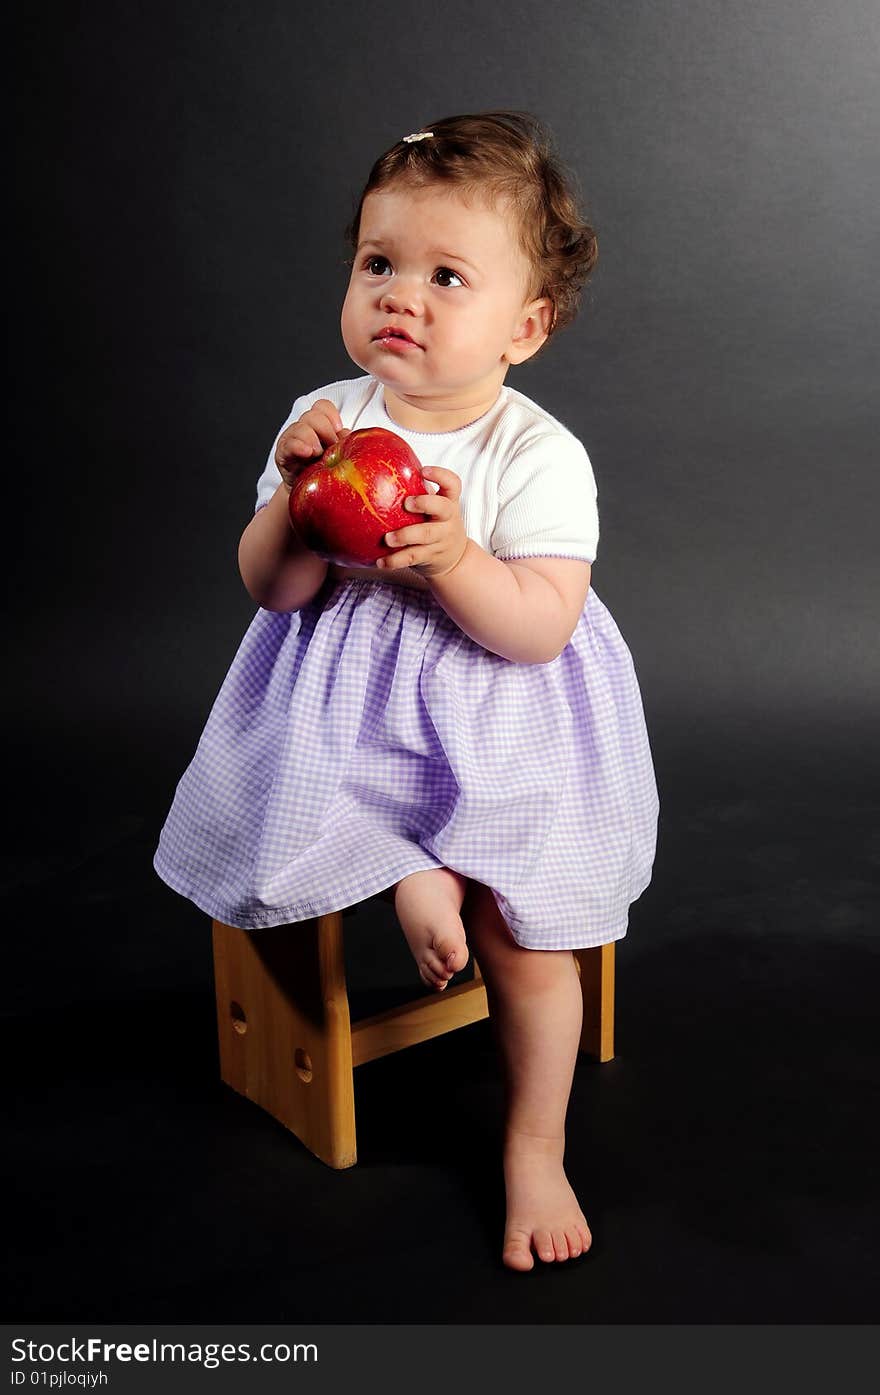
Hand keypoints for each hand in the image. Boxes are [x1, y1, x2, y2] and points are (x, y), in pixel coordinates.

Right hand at [275, 399, 349, 489]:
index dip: (331, 414)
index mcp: (319, 425)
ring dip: (311, 438)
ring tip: (318, 453)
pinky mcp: (283, 454)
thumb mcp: (339, 455)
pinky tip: (306, 452)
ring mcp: (291, 440)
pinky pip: (288, 445)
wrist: (310, 493)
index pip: (322, 407)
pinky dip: (298, 446)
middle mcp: (304, 428)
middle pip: (312, 415)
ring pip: (300, 428)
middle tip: (330, 446)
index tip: (338, 429)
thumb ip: (344, 443)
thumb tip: (348, 434)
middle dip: (324, 429)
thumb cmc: (326, 471)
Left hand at [380, 465, 468, 580]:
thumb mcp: (435, 509)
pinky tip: (380, 561)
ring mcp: (441, 539)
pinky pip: (412, 557)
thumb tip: (380, 473)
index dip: (441, 475)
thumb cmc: (437, 525)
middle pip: (443, 508)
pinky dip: (395, 560)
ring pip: (426, 536)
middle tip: (407, 503)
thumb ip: (418, 493)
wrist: (455, 559)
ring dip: (405, 536)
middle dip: (425, 504)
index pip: (453, 484)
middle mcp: (448, 519)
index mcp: (449, 503)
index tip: (424, 470)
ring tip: (387, 539)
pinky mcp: (431, 556)